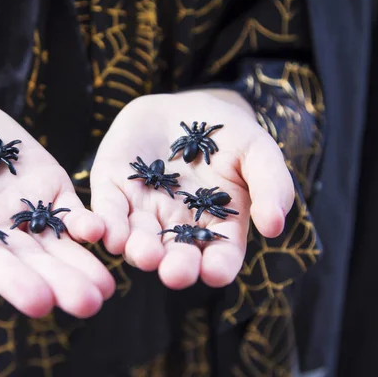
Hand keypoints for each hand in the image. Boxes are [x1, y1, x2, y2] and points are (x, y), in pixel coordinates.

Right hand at [0, 97, 114, 317]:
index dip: (13, 283)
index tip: (39, 302)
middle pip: (33, 262)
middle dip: (61, 283)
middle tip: (90, 303)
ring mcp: (27, 208)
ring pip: (58, 242)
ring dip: (82, 263)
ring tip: (105, 286)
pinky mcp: (48, 184)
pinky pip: (70, 208)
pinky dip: (85, 221)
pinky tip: (99, 231)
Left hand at [90, 90, 293, 289]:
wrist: (183, 105)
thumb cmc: (225, 133)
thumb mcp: (257, 151)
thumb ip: (270, 185)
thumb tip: (274, 227)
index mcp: (215, 224)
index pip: (219, 255)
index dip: (218, 266)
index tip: (214, 272)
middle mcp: (177, 226)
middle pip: (175, 254)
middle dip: (174, 266)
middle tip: (173, 272)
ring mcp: (143, 210)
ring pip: (138, 239)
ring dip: (138, 249)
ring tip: (143, 252)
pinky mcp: (113, 189)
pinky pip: (107, 211)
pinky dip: (105, 223)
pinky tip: (103, 232)